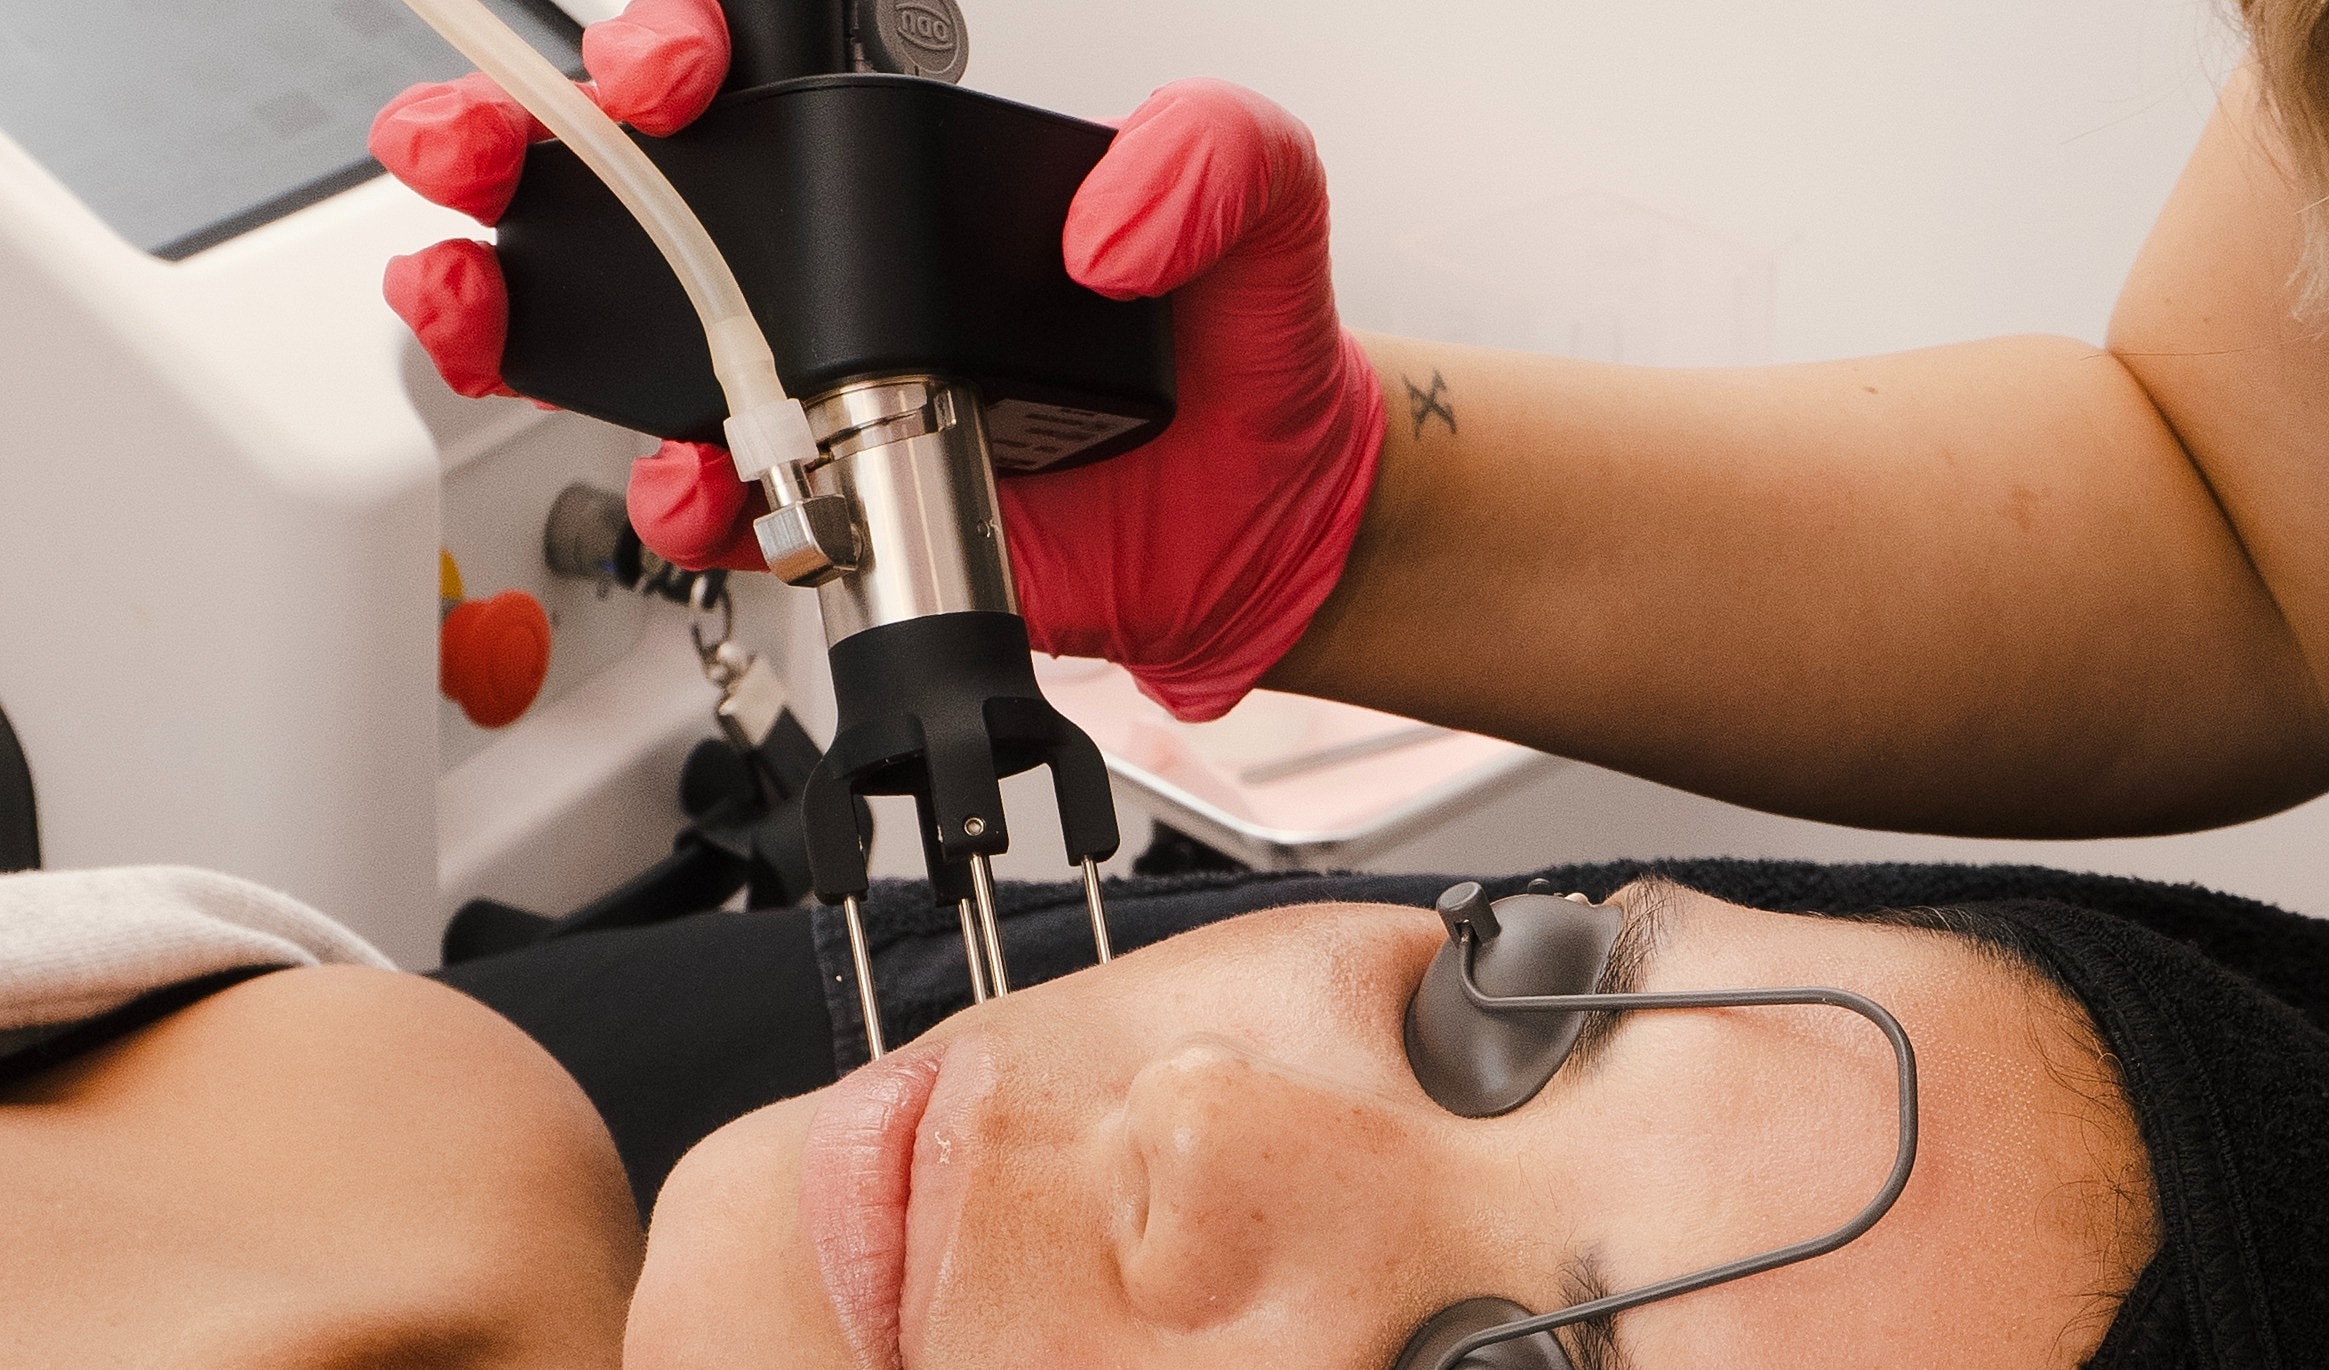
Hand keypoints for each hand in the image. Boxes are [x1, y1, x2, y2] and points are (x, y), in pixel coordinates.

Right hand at [375, 10, 1382, 720]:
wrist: (1262, 528)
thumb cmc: (1246, 359)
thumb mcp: (1268, 209)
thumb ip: (1211, 162)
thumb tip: (1106, 220)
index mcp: (917, 183)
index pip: (760, 87)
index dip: (674, 54)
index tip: (666, 72)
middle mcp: (846, 276)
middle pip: (647, 199)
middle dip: (525, 155)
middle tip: (465, 146)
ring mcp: (822, 390)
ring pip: (636, 344)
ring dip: (527, 317)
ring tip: (475, 305)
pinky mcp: (830, 500)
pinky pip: (718, 497)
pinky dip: (680, 494)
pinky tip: (696, 482)